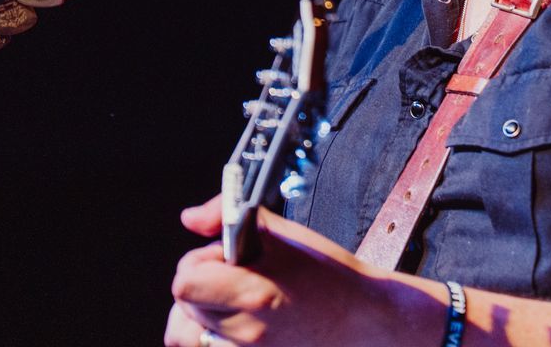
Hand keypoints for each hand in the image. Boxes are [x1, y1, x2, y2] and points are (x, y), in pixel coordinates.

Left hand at [163, 195, 432, 346]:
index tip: (221, 258)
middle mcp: (245, 331)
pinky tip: (234, 326)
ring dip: (199, 318)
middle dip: (202, 286)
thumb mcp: (285, 235)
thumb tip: (192, 218)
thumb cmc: (332, 280)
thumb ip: (229, 215)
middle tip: (232, 278)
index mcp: (253, 293)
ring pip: (188, 337)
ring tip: (227, 305)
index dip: (198, 263)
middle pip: (183, 307)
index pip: (184, 282)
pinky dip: (213, 339)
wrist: (366, 322)